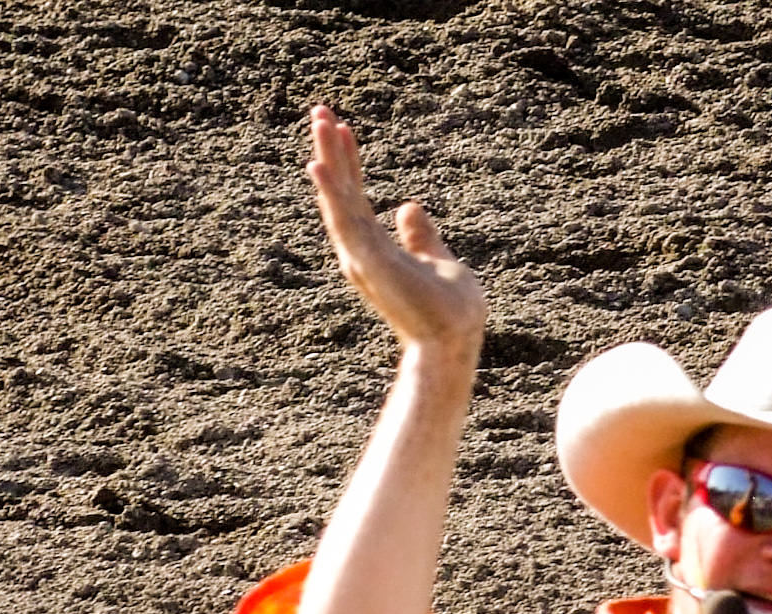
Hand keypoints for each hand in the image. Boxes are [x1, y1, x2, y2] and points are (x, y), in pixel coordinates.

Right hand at [307, 104, 486, 366]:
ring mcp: (362, 257)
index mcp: (377, 251)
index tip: (344, 128)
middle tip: (319, 110)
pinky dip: (330, 192)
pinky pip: (344, 221)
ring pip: (338, 199)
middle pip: (340, 193)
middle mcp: (362, 252)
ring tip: (319, 120)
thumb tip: (409, 205)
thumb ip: (421, 236)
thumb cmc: (449, 313)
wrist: (453, 346)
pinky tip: (318, 164)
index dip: (349, 163)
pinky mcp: (368, 262)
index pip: (357, 198)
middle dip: (330, 151)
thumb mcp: (438, 260)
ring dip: (327, 159)